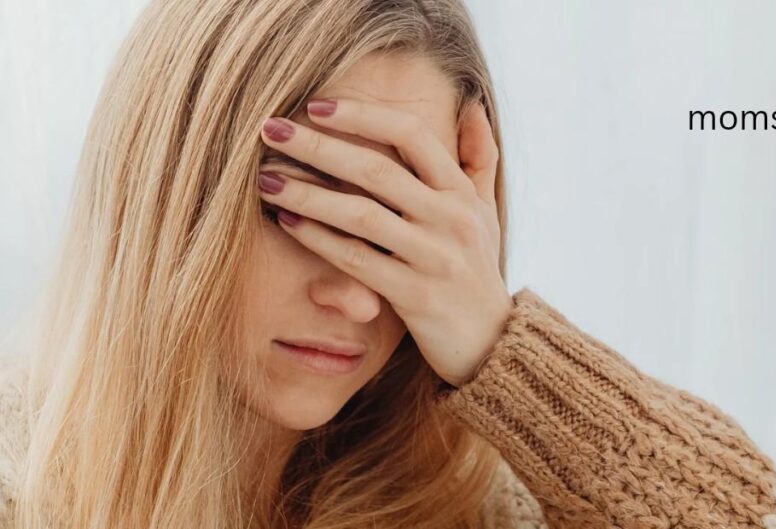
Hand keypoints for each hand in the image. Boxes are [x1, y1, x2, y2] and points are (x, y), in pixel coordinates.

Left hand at [257, 98, 512, 386]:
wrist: (494, 343)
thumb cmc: (480, 271)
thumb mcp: (487, 212)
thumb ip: (480, 158)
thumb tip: (471, 106)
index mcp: (461, 193)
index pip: (412, 135)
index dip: (363, 115)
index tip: (316, 105)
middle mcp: (451, 219)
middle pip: (377, 169)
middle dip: (318, 145)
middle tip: (269, 129)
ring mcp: (433, 258)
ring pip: (360, 214)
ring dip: (307, 193)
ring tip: (266, 178)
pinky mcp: (414, 295)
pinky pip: (357, 260)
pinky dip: (318, 239)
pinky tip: (286, 222)